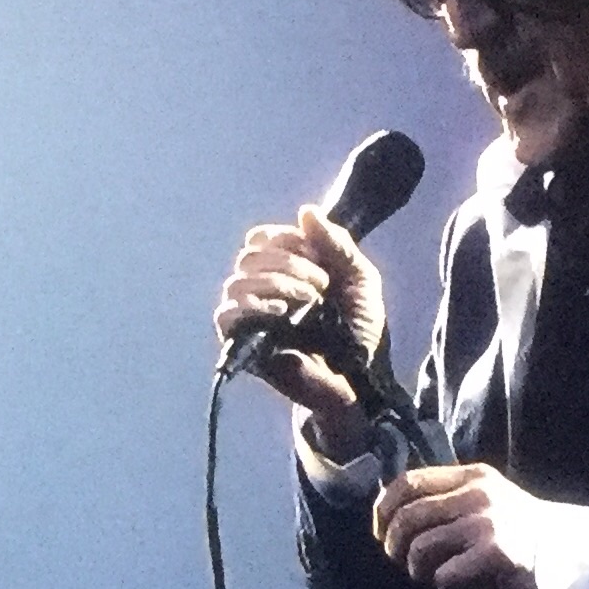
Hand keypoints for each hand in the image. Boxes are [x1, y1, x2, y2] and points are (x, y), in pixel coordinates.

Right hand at [216, 205, 384, 450]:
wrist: (363, 376)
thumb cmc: (361, 329)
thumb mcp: (360, 278)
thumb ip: (337, 244)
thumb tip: (305, 211)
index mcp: (286, 270)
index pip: (264, 239)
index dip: (286, 239)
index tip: (319, 258)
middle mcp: (264, 289)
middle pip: (250, 256)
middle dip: (287, 262)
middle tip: (321, 284)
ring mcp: (253, 317)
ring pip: (236, 282)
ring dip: (274, 282)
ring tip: (308, 299)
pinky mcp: (245, 344)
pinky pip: (225, 316)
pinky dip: (250, 307)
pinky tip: (280, 312)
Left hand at [373, 464, 574, 588]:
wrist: (568, 552)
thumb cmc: (519, 531)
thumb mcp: (487, 500)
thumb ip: (449, 498)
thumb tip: (391, 511)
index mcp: (472, 475)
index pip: (409, 480)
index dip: (384, 507)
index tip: (380, 530)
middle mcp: (478, 493)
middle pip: (409, 514)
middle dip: (393, 543)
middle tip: (398, 559)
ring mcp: (487, 522)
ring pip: (421, 545)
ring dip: (415, 567)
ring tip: (426, 575)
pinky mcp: (496, 552)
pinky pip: (445, 572)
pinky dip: (442, 585)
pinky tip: (452, 588)